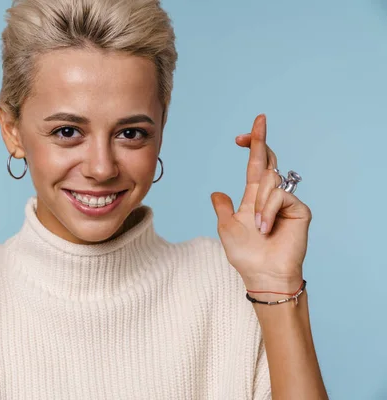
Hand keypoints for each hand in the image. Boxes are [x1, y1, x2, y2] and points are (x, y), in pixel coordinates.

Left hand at [210, 114, 311, 291]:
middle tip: (258, 121)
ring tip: (259, 227)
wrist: (262, 274)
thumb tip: (216, 192)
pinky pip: (279, 196)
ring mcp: (286, 202)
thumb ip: (223, 207)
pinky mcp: (299, 210)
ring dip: (259, 203)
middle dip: (260, 140)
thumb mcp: (226, 227)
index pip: (255, 165)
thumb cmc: (245, 254)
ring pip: (269, 181)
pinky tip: (266, 228)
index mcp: (254, 197)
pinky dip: (268, 210)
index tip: (244, 134)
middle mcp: (271, 195)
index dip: (252, 146)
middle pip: (267, 161)